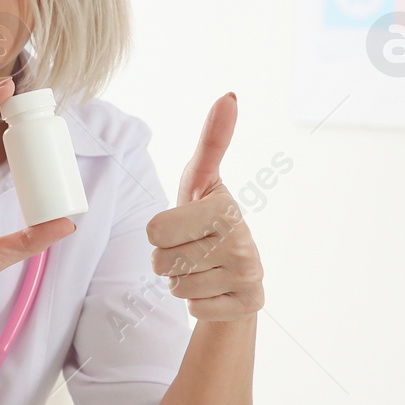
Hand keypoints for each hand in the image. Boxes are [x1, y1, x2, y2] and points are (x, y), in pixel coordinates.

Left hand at [147, 92, 264, 321]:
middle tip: (189, 249)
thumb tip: (229, 95)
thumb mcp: (202, 183)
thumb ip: (211, 142)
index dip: (160, 231)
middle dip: (166, 258)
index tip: (187, 217)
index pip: (155, 229)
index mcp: (225, 208)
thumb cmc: (207, 223)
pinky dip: (197, 303)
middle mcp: (242, 240)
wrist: (236, 278)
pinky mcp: (248, 304)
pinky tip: (215, 290)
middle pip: (159, 259)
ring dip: (181, 281)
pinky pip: (193, 309)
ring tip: (203, 268)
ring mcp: (248, 274)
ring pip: (175, 286)